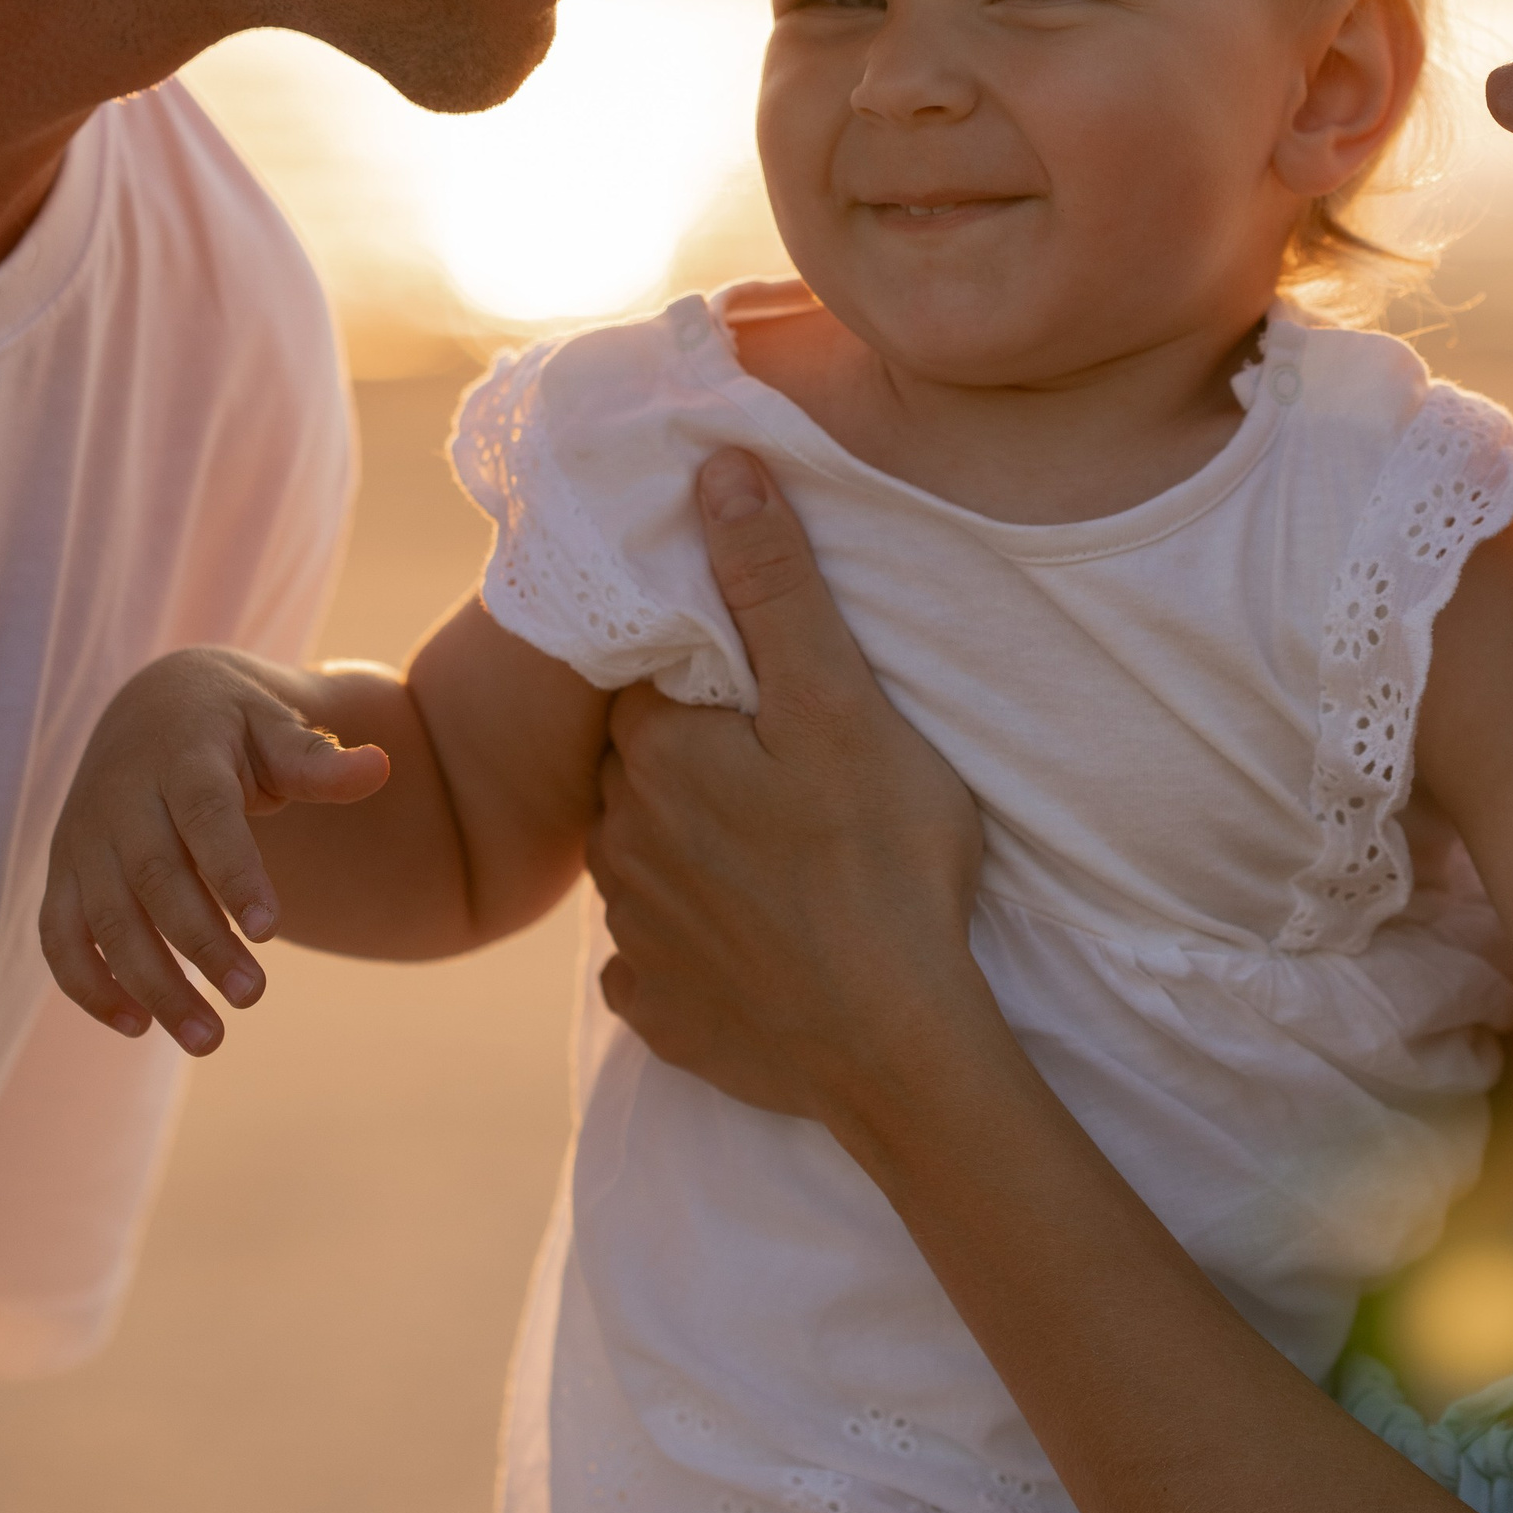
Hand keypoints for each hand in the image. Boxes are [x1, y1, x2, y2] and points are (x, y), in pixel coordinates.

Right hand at [40, 648, 387, 1054]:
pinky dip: (89, 984)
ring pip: (106, 919)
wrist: (149, 707)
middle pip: (155, 879)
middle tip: (254, 998)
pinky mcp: (63, 872)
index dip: (234, 874)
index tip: (272, 931)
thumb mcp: (276, 728)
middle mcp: (122, 799)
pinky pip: (60, 936)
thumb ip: (319, 761)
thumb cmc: (232, 727)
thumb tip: (380, 769)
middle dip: (201, 945)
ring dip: (151, 983)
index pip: (206, 818)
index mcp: (182, 759)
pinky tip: (136, 1026)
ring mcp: (85, 839)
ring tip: (208, 1038)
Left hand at [586, 449, 985, 1132]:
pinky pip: (654, 959)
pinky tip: (750, 943)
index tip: (767, 694)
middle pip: (643, 767)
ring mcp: (633, 933)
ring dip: (691, 848)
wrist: (895, 1044)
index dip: (708, 676)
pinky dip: (691, 945)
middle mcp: (617, 838)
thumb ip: (774, 586)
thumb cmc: (882, 862)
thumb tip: (715, 468)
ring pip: (644, 858)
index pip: (650, 679)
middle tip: (786, 771)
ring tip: (781, 857)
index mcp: (656, 752)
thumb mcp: (842, 703)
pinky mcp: (658, 1010)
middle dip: (696, 757)